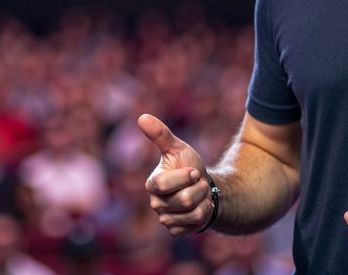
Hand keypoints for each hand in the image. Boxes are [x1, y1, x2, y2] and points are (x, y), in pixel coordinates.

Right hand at [138, 113, 213, 235]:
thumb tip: (142, 117)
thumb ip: (160, 134)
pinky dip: (204, 212)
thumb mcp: (178, 148)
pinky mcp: (176, 231)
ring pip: (192, 212)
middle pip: (183, 200)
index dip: (183, 177)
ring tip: (200, 194)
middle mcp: (155, 203)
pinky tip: (200, 206)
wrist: (203, 187)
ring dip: (204, 200)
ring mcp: (165, 219)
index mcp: (152, 184)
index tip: (194, 171)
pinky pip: (196, 224)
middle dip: (199, 188)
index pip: (163, 184)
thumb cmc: (187, 165)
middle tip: (198, 182)